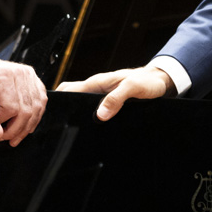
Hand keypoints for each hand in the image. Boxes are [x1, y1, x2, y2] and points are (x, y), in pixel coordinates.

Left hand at [0, 59, 46, 146]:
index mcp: (3, 75)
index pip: (10, 107)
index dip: (0, 122)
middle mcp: (20, 73)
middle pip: (26, 110)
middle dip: (14, 130)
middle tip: (1, 136)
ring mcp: (30, 77)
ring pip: (36, 109)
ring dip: (25, 127)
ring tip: (13, 136)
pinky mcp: (34, 82)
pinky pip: (40, 104)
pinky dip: (33, 118)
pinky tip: (23, 125)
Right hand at [56, 66, 174, 120]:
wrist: (160, 81)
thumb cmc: (147, 82)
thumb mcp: (133, 88)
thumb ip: (116, 99)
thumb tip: (100, 115)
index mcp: (97, 83)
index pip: (69, 89)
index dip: (58, 99)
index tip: (51, 112)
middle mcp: (97, 89)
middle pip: (72, 98)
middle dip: (64, 110)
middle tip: (58, 127)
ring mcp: (103, 96)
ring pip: (82, 105)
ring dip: (77, 115)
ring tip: (71, 131)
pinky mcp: (110, 103)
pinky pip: (94, 110)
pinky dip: (89, 118)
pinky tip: (90, 129)